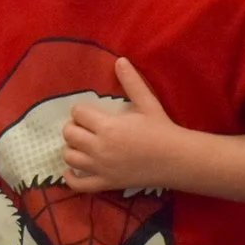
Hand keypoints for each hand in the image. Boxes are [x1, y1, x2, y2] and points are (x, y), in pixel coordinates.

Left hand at [61, 58, 193, 192]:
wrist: (175, 159)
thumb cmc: (161, 129)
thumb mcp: (147, 102)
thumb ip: (131, 81)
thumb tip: (120, 60)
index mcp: (108, 126)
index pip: (78, 114)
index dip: (81, 111)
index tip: (89, 112)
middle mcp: (99, 148)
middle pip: (70, 134)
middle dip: (74, 128)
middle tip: (85, 127)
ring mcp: (101, 168)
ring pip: (69, 157)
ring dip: (72, 149)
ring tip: (82, 145)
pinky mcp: (105, 183)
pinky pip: (78, 184)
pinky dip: (70, 177)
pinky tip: (71, 170)